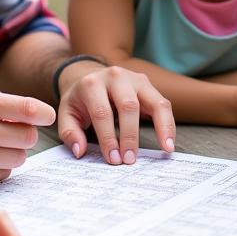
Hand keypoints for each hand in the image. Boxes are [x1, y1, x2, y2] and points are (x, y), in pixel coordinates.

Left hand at [58, 64, 175, 164]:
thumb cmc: (80, 100)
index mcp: (92, 84)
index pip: (102, 112)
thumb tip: (80, 151)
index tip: (113, 159)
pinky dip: (169, 123)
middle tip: (129, 159)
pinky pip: (163, 103)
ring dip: (161, 127)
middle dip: (130, 135)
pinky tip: (169, 142)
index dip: (108, 137)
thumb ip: (70, 132)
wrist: (89, 76)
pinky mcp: (148, 85)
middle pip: (128, 106)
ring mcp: (135, 78)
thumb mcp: (67, 113)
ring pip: (154, 101)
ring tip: (166, 149)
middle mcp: (116, 76)